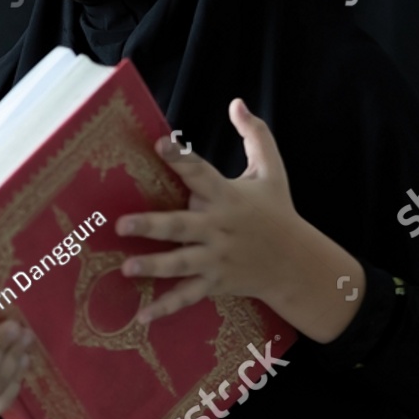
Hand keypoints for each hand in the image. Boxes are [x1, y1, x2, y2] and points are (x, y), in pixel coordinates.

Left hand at [115, 99, 363, 341]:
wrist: (298, 263)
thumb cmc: (278, 212)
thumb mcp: (272, 171)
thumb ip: (255, 136)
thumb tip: (236, 102)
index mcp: (228, 197)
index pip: (201, 172)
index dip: (180, 157)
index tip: (158, 143)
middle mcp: (219, 228)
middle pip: (182, 226)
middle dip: (152, 225)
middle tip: (121, 224)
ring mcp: (216, 259)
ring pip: (181, 264)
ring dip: (154, 266)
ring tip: (126, 268)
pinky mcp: (216, 283)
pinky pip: (188, 296)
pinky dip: (166, 308)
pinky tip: (141, 316)